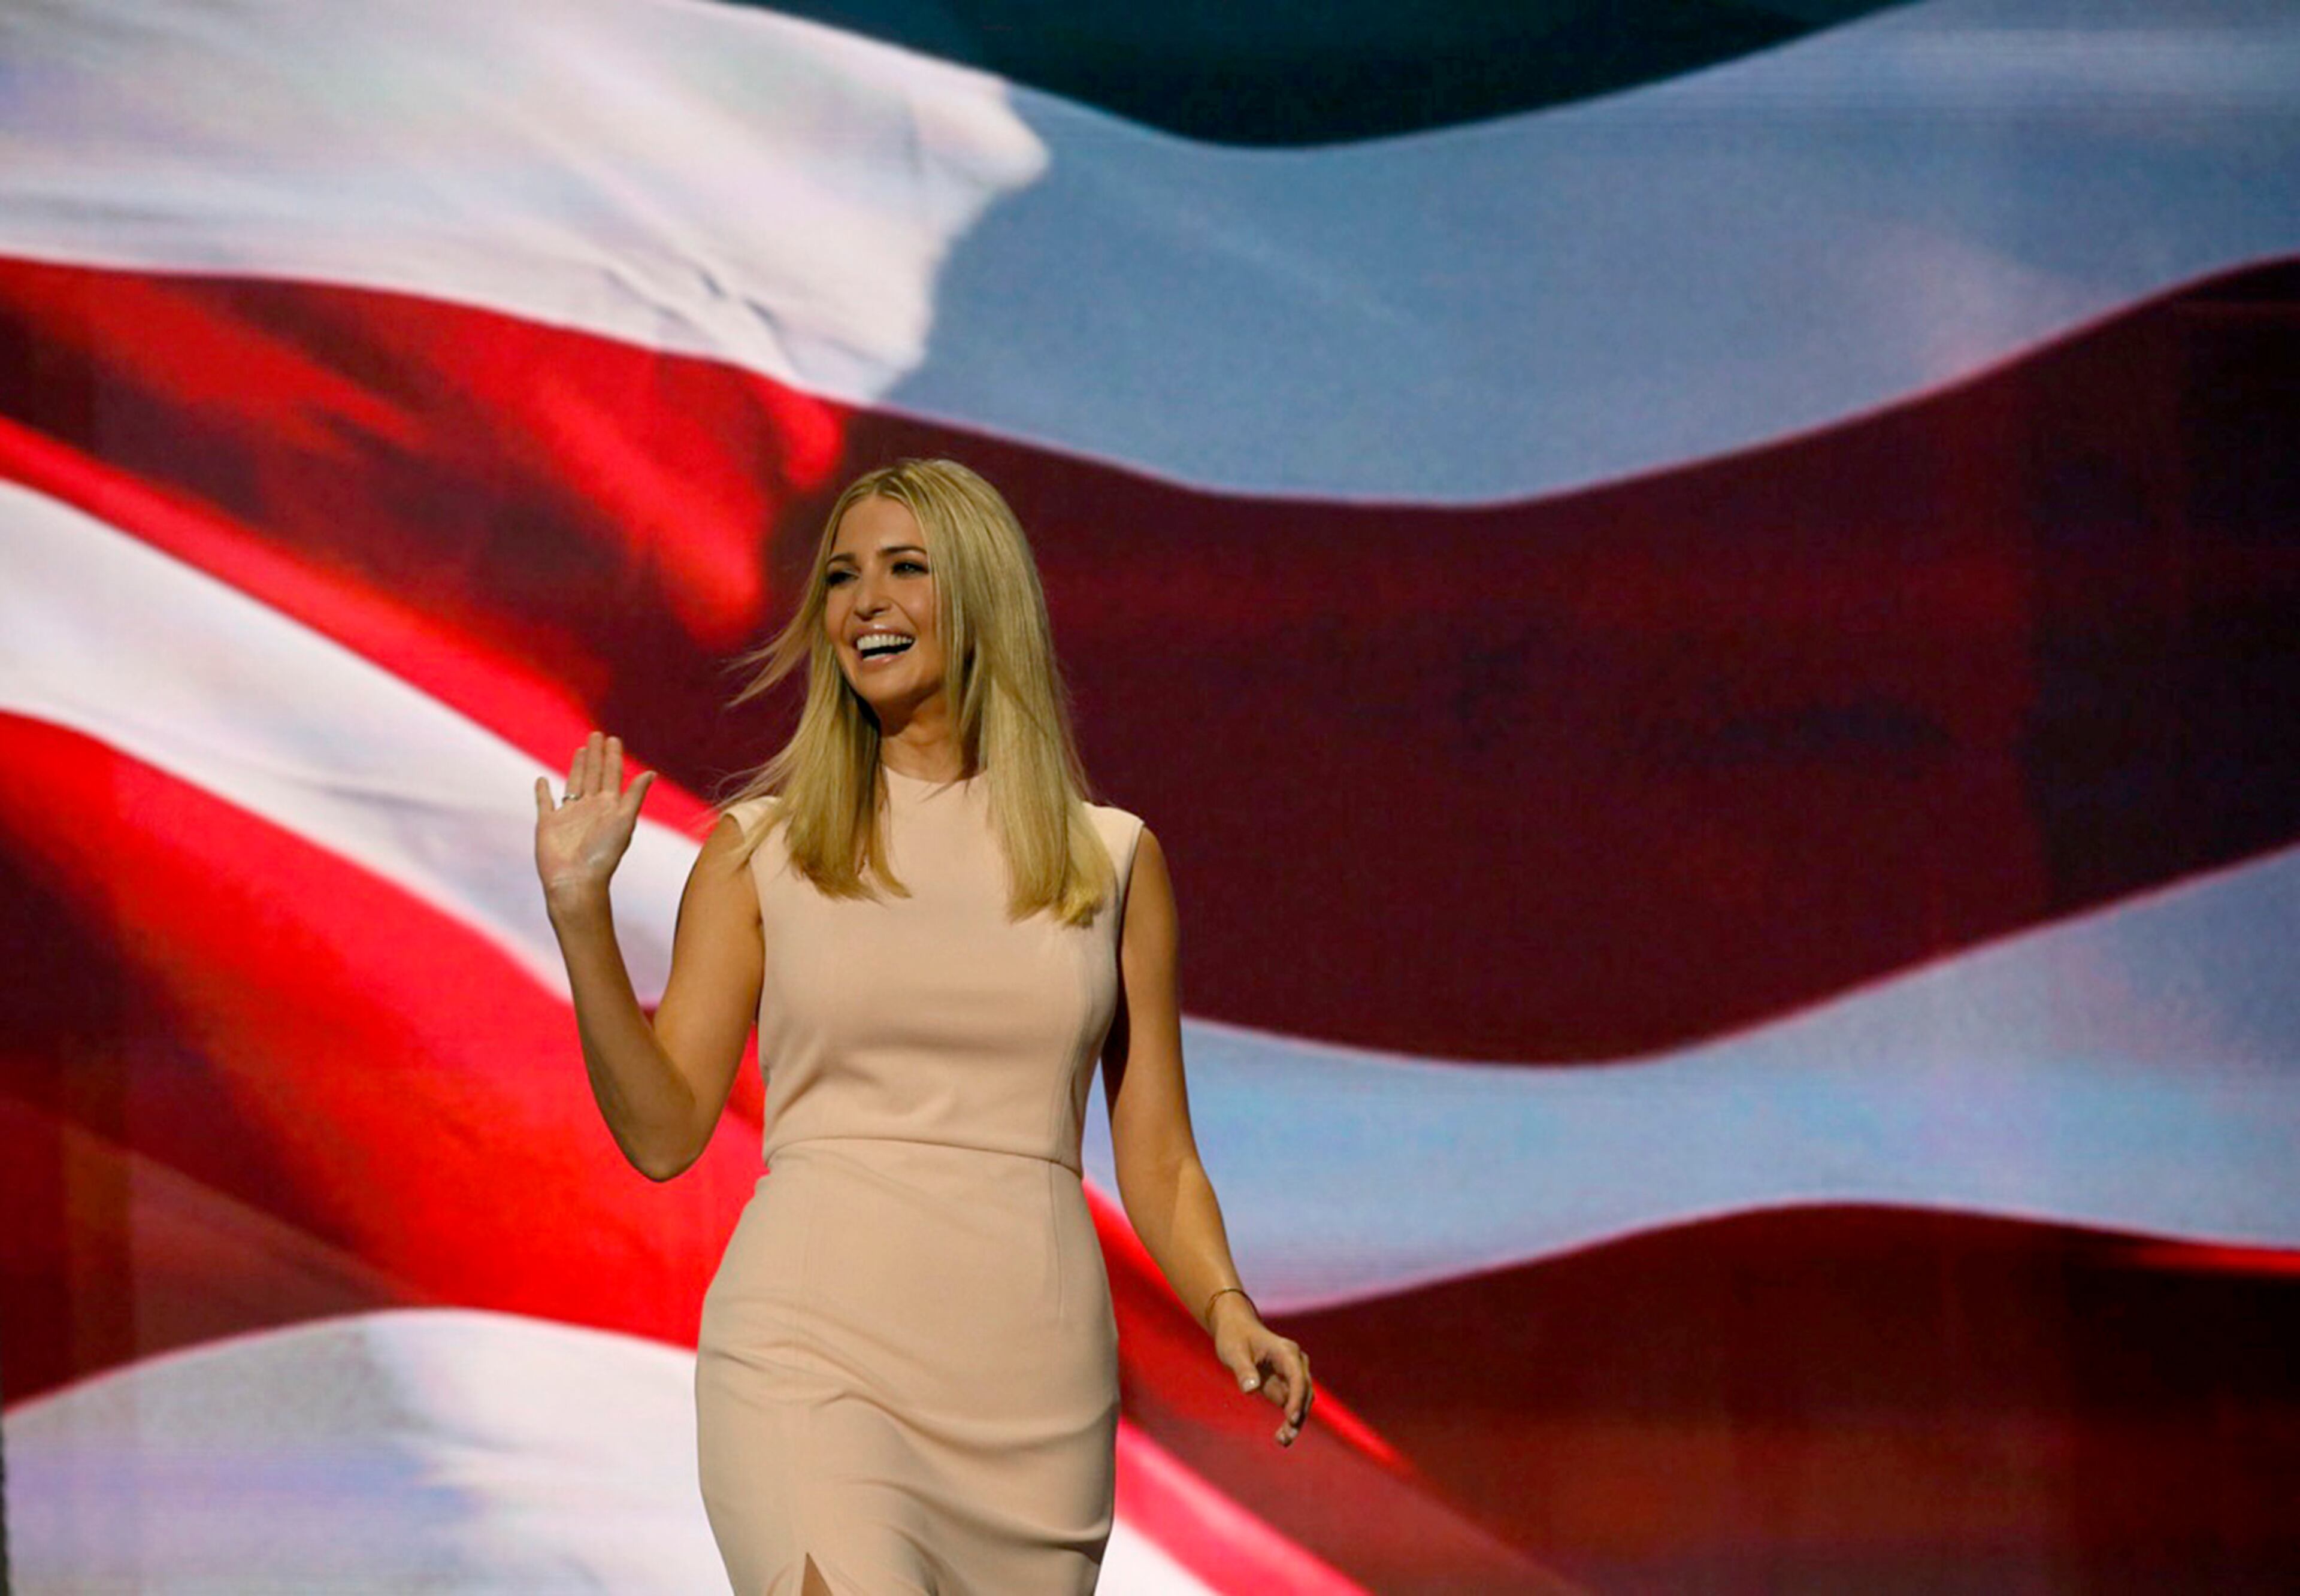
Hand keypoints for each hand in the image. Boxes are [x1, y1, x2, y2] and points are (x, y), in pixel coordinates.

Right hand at [534, 732, 655, 904]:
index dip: (613, 757)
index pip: (612, 775)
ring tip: (581, 750)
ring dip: (577, 767)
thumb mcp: (623, 821)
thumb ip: (634, 796)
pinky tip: (542, 780)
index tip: (613, 739)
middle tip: (597, 735)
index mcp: (609, 807)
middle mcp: (590, 808)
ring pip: (573, 783)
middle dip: (596, 755)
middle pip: (593, 774)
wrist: (576, 880)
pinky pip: (545, 802)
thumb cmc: (603, 854)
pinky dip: (543, 791)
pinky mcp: (548, 824)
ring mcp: (568, 815)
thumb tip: (651, 773)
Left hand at [1213, 1296, 1313, 1448]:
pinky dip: (1289, 1420)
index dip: (1296, 1398)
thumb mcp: (1234, 1352)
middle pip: (1304, 1392)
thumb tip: (1250, 1390)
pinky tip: (1281, 1436)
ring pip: (1301, 1401)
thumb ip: (1243, 1370)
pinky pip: (1291, 1405)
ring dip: (1295, 1421)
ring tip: (1283, 1440)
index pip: (1297, 1377)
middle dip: (1297, 1415)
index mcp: (1286, 1351)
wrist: (1236, 1329)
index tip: (1291, 1418)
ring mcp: (1293, 1374)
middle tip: (1285, 1437)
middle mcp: (1296, 1363)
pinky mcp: (1285, 1385)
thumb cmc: (1234, 1337)